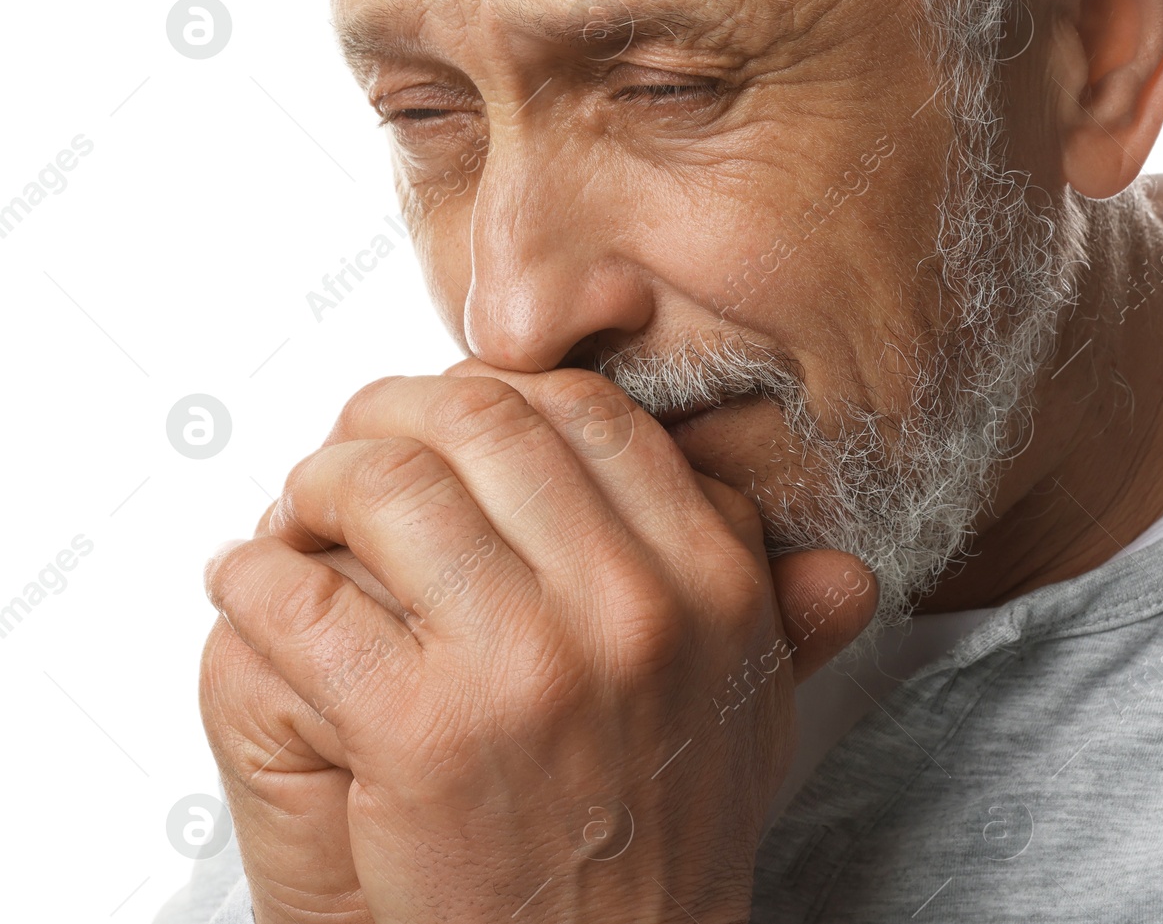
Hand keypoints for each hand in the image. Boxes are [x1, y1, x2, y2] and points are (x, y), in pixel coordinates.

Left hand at [201, 365, 876, 923]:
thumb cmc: (664, 840)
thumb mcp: (756, 718)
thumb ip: (789, 622)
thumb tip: (840, 568)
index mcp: (711, 581)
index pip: (590, 413)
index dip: (505, 392)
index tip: (458, 415)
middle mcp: (633, 607)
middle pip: (482, 424)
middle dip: (397, 412)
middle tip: (359, 443)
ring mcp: (527, 666)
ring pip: (389, 486)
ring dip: (321, 479)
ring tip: (303, 508)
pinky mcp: (420, 735)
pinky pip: (303, 599)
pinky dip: (254, 574)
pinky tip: (251, 581)